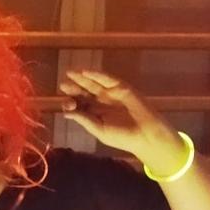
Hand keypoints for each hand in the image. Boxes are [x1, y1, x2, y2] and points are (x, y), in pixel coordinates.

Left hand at [59, 70, 189, 172]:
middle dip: (74, 89)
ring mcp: (111, 94)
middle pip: (84, 93)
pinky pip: (107, 79)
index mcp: (94, 115)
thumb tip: (66, 113)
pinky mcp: (121, 87)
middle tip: (63, 85)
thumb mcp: (100, 130)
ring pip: (93, 84)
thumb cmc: (122, 137)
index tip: (67, 105)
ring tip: (70, 74)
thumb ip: (84, 120)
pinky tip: (86, 73)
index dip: (71, 104)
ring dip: (82, 79)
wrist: (146, 134)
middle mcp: (101, 103)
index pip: (79, 106)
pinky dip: (97, 75)